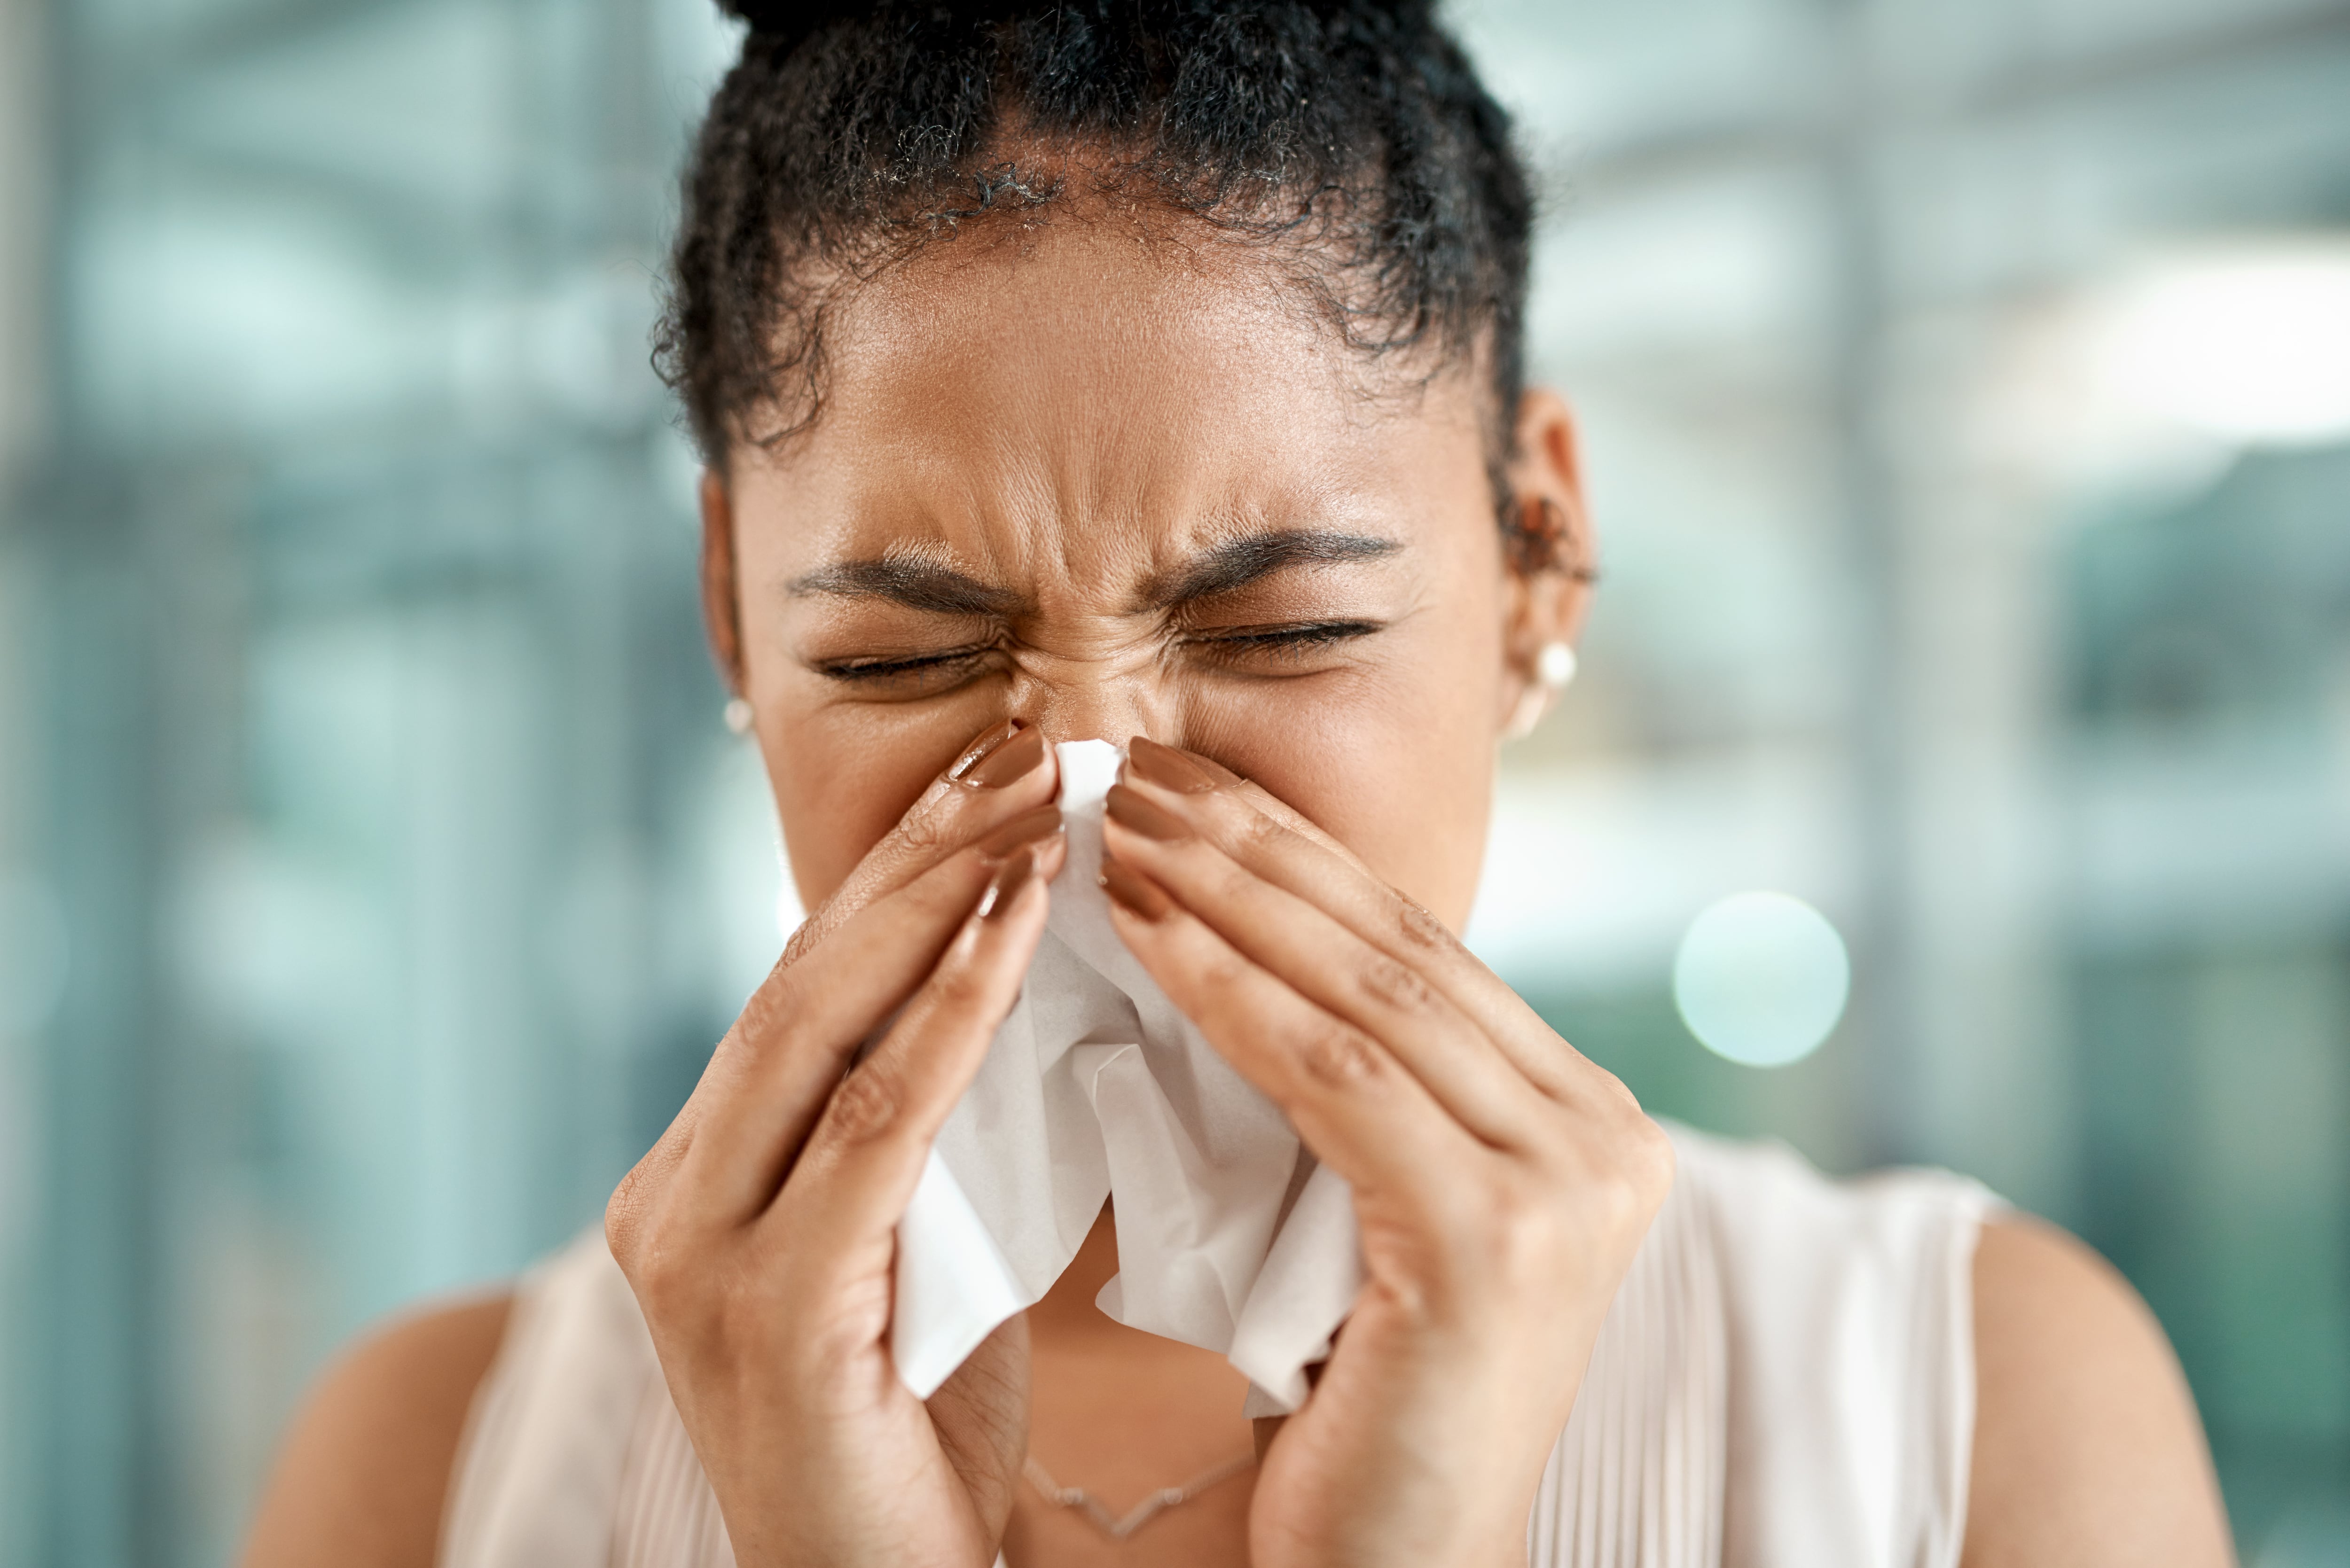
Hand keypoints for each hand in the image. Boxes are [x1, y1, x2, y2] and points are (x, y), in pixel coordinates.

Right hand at [606, 722, 1064, 1567]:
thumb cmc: (915, 1441)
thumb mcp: (911, 1255)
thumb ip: (917, 1135)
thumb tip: (1002, 980)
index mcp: (703, 1177)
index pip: (809, 990)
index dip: (901, 870)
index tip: (993, 771)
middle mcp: (676, 1198)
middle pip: (806, 982)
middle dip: (921, 852)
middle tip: (1023, 744)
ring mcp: (703, 1254)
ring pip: (826, 1029)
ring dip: (942, 901)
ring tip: (1036, 799)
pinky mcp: (768, 1308)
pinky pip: (877, 1127)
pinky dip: (949, 1015)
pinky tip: (1016, 923)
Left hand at [1099, 738, 1673, 1567]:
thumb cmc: (1349, 1409)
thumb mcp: (1367, 1213)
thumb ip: (1353, 1091)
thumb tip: (1238, 929)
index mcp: (1582, 1126)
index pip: (1419, 955)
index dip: (1298, 859)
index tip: (1186, 787)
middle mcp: (1604, 1141)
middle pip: (1397, 952)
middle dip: (1259, 848)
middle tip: (1138, 767)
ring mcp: (1569, 1188)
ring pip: (1368, 996)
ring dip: (1230, 896)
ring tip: (1119, 826)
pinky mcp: (1501, 1240)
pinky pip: (1336, 1079)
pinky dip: (1229, 993)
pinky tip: (1143, 928)